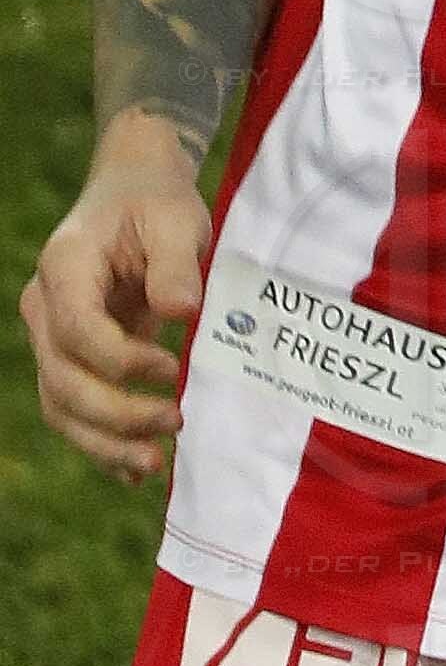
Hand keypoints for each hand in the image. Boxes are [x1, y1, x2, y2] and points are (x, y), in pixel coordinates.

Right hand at [22, 110, 212, 483]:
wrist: (136, 193)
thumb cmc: (157, 204)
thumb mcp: (176, 219)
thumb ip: (175, 264)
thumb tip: (180, 312)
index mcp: (65, 268)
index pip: (78, 331)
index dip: (123, 362)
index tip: (172, 368)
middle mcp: (45, 307)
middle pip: (63, 379)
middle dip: (117, 414)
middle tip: (176, 422)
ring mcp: (51, 336)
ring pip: (60, 405)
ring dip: (104, 443)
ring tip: (155, 463)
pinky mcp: (71, 357)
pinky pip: (72, 410)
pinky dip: (99, 445)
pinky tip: (133, 472)